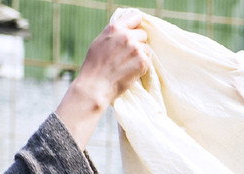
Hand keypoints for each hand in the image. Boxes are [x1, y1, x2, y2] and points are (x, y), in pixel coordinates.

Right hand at [56, 9, 150, 146]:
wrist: (95, 86)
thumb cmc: (95, 66)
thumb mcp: (100, 42)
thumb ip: (114, 34)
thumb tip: (126, 29)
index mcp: (115, 28)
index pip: (135, 17)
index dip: (136, 24)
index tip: (135, 30)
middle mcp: (127, 36)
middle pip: (143, 34)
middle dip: (138, 43)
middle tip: (127, 54)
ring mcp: (136, 49)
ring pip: (147, 48)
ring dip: (141, 55)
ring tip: (127, 64)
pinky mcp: (143, 62)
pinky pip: (148, 61)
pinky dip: (142, 66)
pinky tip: (130, 71)